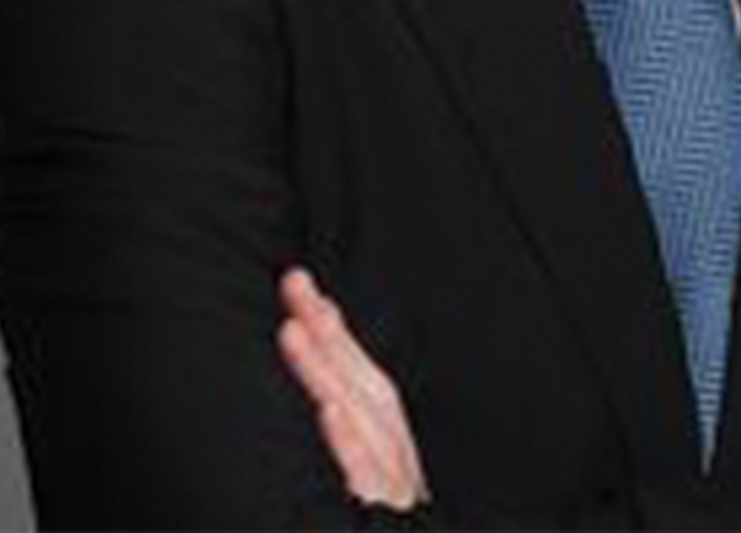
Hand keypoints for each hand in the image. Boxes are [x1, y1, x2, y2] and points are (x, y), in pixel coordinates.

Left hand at [278, 266, 429, 509]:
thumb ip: (359, 453)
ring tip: (295, 328)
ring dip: (327, 372)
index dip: (339, 337)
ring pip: (360, 422)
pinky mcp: (380, 522)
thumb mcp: (380, 501)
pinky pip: (366, 479)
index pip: (369, 386)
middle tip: (292, 284)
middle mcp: (397, 471)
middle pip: (363, 389)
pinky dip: (348, 441)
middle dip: (326, 334)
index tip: (306, 293)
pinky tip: (327, 409)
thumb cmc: (386, 532)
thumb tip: (321, 409)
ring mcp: (389, 497)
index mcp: (396, 462)